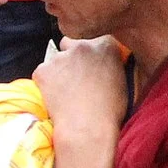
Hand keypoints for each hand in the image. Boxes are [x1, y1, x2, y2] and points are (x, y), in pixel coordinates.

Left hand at [35, 36, 128, 158]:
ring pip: (56, 59)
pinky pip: (43, 73)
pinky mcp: (43, 70)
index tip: (91, 64)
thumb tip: (108, 62)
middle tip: (76, 77)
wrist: (87, 128)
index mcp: (106, 45)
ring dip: (59, 70)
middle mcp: (83, 45)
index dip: (91, 52)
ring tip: (65, 92)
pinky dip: (46, 83)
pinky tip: (55, 98)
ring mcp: (61, 56)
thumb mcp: (124, 81)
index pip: (95, 38)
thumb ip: (113, 63)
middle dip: (72, 55)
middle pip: (71, 43)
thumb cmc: (111, 111)